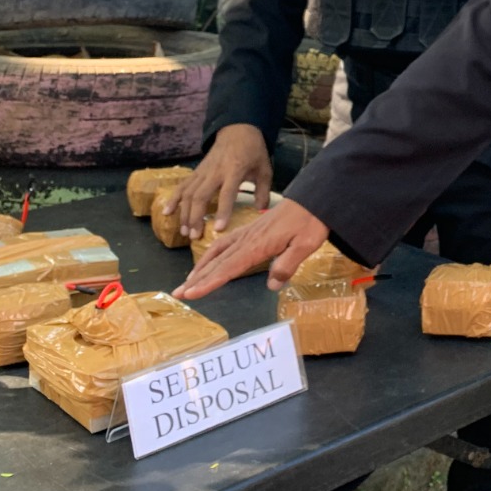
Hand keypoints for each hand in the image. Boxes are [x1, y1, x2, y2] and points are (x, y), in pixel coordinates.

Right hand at [166, 123, 271, 238]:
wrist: (238, 129)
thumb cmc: (253, 151)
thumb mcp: (265, 169)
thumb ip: (263, 190)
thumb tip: (261, 211)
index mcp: (235, 170)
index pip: (227, 193)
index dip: (222, 211)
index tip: (218, 228)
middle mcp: (215, 171)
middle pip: (201, 195)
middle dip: (195, 217)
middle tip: (194, 236)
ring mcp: (203, 171)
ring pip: (189, 193)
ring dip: (184, 213)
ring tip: (184, 232)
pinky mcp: (196, 171)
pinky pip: (182, 185)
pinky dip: (173, 199)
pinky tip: (167, 212)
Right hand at [173, 197, 329, 298]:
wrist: (313, 197)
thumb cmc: (311, 221)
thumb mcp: (306, 244)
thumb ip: (287, 265)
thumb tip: (272, 286)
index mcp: (258, 245)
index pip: (228, 268)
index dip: (209, 282)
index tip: (190, 294)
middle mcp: (247, 239)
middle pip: (217, 262)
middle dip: (197, 279)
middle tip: (177, 293)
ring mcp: (247, 233)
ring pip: (217, 252)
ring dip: (201, 267)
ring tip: (187, 281)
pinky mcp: (251, 229)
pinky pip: (225, 243)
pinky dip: (212, 253)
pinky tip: (209, 259)